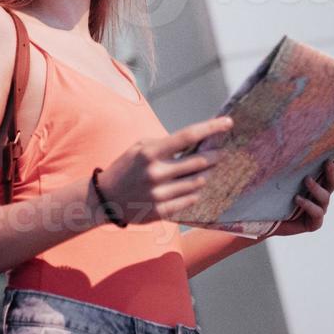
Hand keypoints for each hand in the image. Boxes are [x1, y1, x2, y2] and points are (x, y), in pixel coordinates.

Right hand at [95, 116, 234, 224]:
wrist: (106, 198)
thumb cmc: (126, 168)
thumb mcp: (139, 147)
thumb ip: (165, 143)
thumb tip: (197, 140)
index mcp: (149, 152)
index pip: (187, 136)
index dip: (210, 128)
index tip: (228, 122)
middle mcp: (156, 173)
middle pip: (199, 162)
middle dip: (215, 156)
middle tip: (220, 152)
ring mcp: (159, 194)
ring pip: (198, 182)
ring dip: (207, 174)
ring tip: (207, 169)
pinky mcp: (161, 211)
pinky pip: (190, 199)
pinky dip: (195, 191)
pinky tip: (193, 186)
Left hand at [267, 146, 333, 236]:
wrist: (264, 220)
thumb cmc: (273, 195)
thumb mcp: (279, 177)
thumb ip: (285, 164)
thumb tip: (281, 138)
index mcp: (317, 182)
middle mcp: (321, 195)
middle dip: (333, 171)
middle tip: (327, 162)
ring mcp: (319, 209)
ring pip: (325, 196)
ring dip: (317, 187)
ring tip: (306, 180)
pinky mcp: (314, 223)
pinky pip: (317, 212)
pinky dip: (308, 204)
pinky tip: (297, 198)